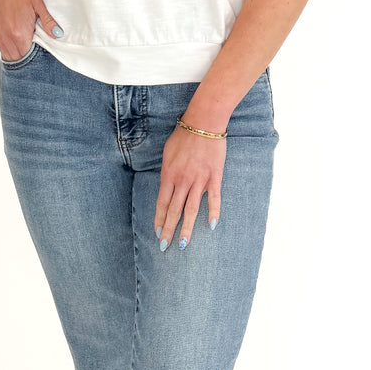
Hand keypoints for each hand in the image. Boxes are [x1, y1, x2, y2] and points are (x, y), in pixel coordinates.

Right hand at [0, 0, 62, 59]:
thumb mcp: (39, 2)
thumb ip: (48, 22)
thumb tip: (58, 35)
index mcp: (18, 33)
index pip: (28, 58)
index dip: (37, 58)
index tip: (45, 51)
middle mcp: (5, 36)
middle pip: (18, 59)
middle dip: (29, 57)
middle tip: (40, 47)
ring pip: (9, 54)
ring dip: (20, 52)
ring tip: (31, 42)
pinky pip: (3, 46)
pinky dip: (12, 46)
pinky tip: (21, 36)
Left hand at [154, 122, 224, 249]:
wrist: (203, 123)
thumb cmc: (183, 135)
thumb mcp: (167, 153)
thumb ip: (167, 171)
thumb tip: (166, 185)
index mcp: (169, 175)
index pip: (162, 203)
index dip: (158, 219)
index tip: (156, 233)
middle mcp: (182, 181)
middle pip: (173, 211)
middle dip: (168, 230)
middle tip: (164, 247)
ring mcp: (199, 180)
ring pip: (191, 209)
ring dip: (186, 228)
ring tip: (183, 243)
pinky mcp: (214, 177)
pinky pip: (213, 198)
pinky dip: (213, 212)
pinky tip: (212, 226)